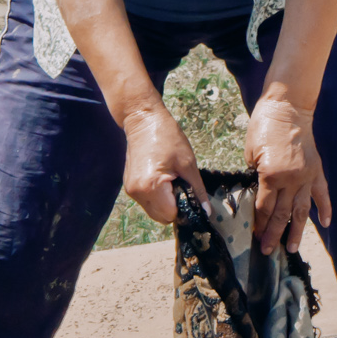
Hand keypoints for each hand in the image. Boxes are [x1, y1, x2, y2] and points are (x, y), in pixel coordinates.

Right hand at [121, 101, 206, 224]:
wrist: (143, 120)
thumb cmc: (167, 137)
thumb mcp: (188, 163)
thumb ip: (197, 190)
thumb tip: (206, 211)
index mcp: (151, 186)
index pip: (171, 215)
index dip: (183, 207)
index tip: (188, 192)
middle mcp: (137, 192)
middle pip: (161, 217)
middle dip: (174, 206)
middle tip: (180, 184)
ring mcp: (131, 190)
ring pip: (154, 211)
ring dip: (165, 202)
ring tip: (170, 179)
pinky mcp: (130, 186)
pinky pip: (148, 201)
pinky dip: (158, 196)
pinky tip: (162, 177)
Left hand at [245, 94, 330, 255]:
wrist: (288, 106)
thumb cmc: (264, 125)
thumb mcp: (251, 151)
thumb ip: (256, 175)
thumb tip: (260, 192)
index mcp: (271, 175)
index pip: (265, 207)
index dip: (259, 224)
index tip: (255, 237)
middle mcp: (291, 179)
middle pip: (282, 214)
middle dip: (273, 235)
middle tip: (267, 251)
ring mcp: (307, 176)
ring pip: (302, 210)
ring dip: (297, 231)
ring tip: (292, 248)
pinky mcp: (316, 169)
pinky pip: (322, 193)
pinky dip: (325, 209)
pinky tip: (325, 223)